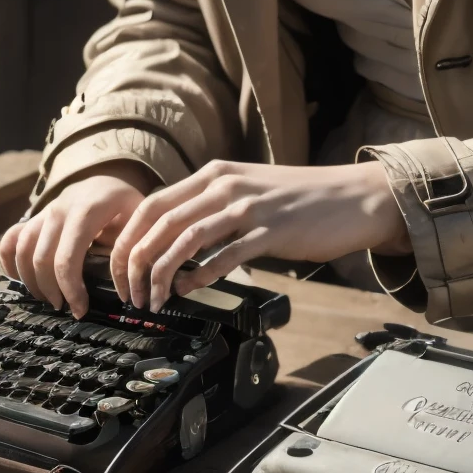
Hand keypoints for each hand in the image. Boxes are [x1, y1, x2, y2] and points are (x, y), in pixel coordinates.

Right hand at [0, 163, 148, 316]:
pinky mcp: (35, 217)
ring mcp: (44, 212)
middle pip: (41, 259)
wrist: (109, 177)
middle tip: (65, 308)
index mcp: (86, 211)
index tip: (80, 309)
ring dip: (30, 280)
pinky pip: (11, 238)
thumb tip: (127, 288)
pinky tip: (18, 279)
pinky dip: (9, 260)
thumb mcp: (138, 220)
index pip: (66, 258)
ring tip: (48, 298)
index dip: (69, 289)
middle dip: (50, 290)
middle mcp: (59, 210)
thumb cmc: (125, 204)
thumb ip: (131, 249)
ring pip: (22, 250)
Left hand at [109, 159, 410, 312]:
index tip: (119, 271)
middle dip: (136, 262)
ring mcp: (249, 206)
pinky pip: (226, 254)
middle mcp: (226, 184)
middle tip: (130, 293)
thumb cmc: (299, 200)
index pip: (152, 204)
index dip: (127, 239)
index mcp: (214, 173)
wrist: (353, 197)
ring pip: (187, 238)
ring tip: (154, 299)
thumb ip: (210, 207)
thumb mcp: (246, 190)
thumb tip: (172, 242)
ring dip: (162, 273)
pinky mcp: (272, 230)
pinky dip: (201, 275)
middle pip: (161, 222)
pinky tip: (189, 291)